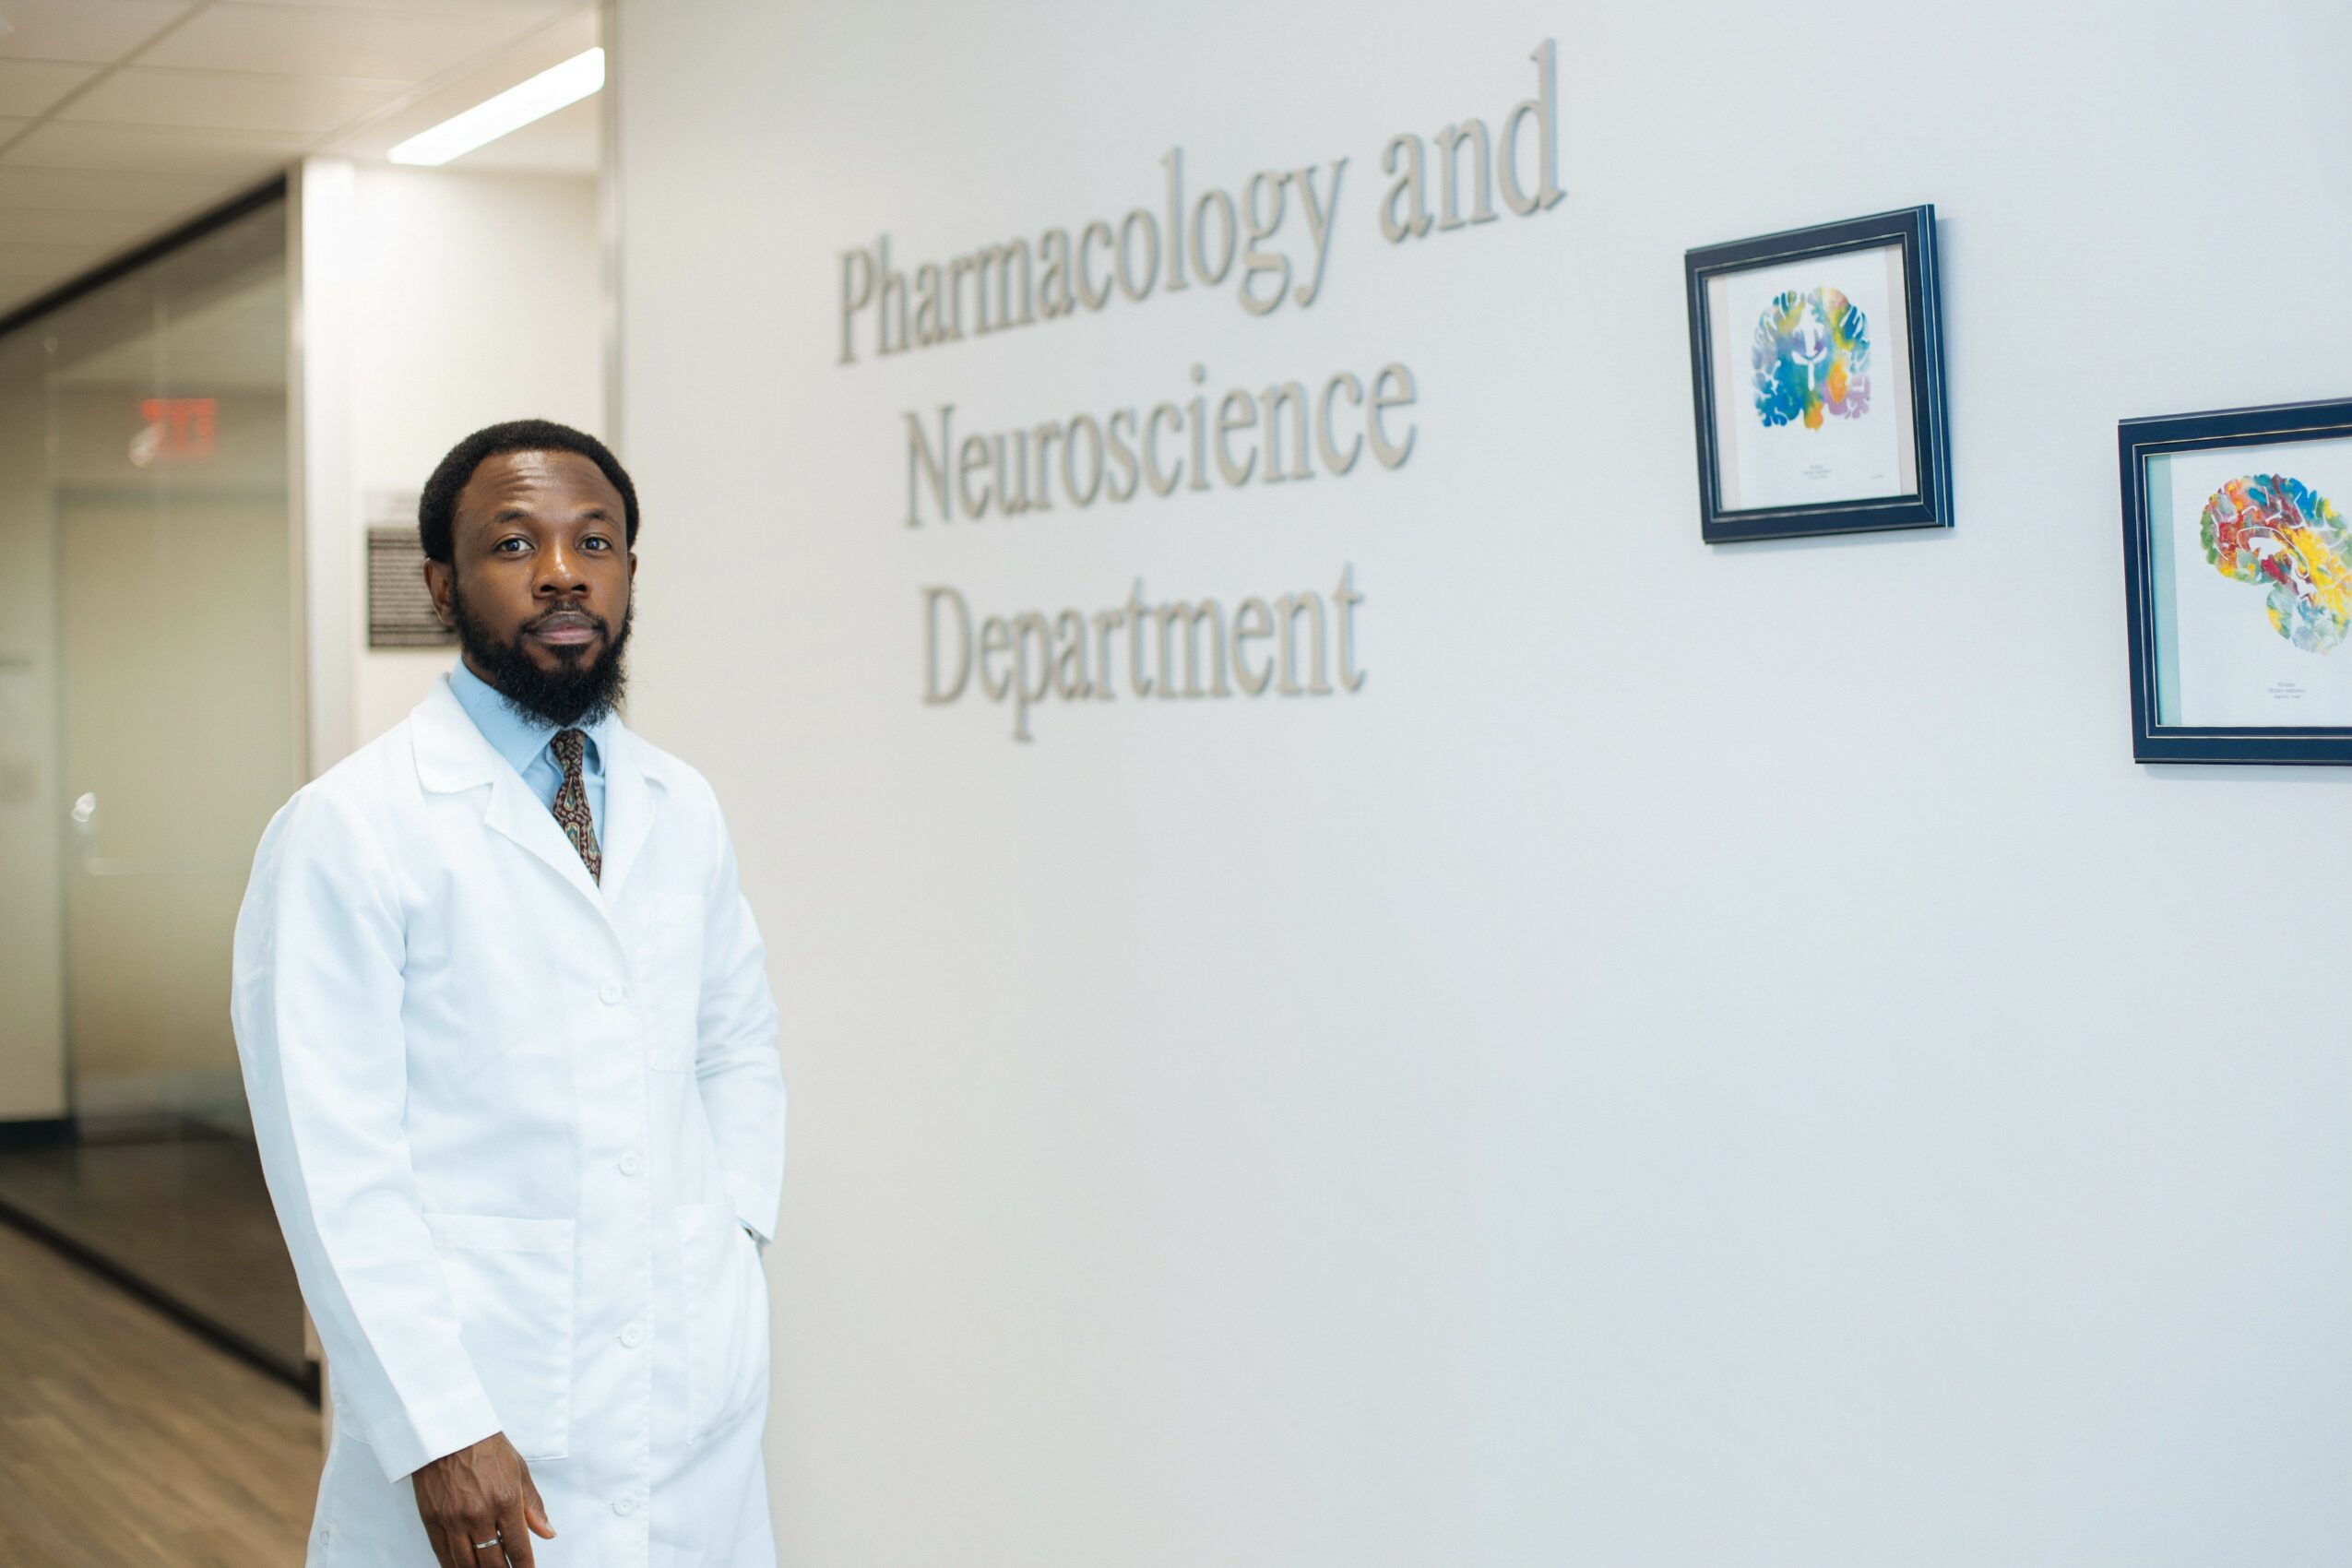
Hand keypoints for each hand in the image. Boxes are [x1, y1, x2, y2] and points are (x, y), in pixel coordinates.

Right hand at [412, 1431, 556, 1567]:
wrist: (447, 1430)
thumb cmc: (485, 1445)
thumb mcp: (519, 1470)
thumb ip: (533, 1506)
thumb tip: (547, 1533)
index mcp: (505, 1500)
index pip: (517, 1547)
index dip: (524, 1567)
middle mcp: (479, 1513)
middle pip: (492, 1562)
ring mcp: (453, 1519)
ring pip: (466, 1564)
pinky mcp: (432, 1519)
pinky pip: (442, 1554)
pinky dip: (454, 1567)